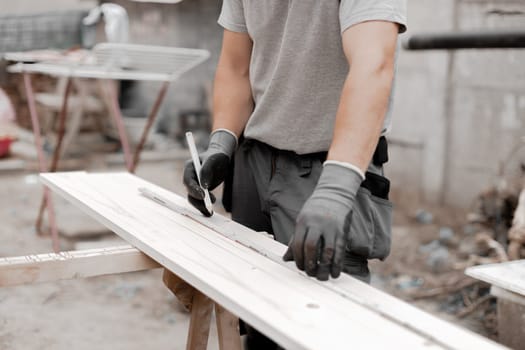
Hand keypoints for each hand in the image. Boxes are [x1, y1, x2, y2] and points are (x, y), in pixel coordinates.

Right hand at [183, 129, 236, 215]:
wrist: (221, 159)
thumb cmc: (216, 157)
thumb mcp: (213, 160)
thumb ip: (207, 170)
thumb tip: (204, 185)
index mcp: (189, 168)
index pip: (187, 181)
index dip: (193, 189)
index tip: (203, 195)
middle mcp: (190, 177)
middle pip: (189, 192)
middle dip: (198, 199)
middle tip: (210, 203)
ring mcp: (194, 185)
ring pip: (193, 198)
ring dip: (201, 206)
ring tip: (210, 211)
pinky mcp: (200, 190)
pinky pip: (199, 201)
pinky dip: (204, 207)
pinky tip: (209, 212)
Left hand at [283, 163, 362, 280]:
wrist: (334, 194)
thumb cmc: (316, 210)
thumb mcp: (302, 221)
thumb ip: (296, 239)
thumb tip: (286, 258)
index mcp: (303, 221)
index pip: (297, 243)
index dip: (298, 258)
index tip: (300, 267)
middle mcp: (316, 223)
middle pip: (311, 247)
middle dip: (310, 264)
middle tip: (310, 273)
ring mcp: (330, 227)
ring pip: (327, 251)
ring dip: (324, 267)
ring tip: (322, 276)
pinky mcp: (342, 231)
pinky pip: (339, 250)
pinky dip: (337, 263)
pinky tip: (335, 272)